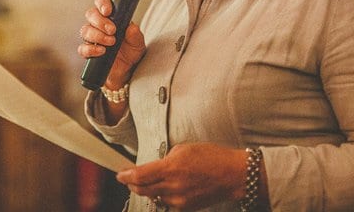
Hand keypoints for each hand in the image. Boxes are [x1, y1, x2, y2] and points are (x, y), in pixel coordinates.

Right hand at [77, 0, 145, 87]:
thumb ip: (135, 34)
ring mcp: (92, 38)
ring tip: (111, 42)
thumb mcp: (138, 42)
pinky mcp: (88, 52)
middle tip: (112, 30)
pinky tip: (102, 51)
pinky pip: (82, 48)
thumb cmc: (131, 51)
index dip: (102, 3)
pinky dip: (91, 49)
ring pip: (85, 30)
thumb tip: (131, 28)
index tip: (108, 11)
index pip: (101, 3)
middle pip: (90, 14)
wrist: (127, 70)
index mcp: (111, 16)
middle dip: (100, 21)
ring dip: (98, 35)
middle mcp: (99, 25)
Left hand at [116, 143, 249, 210]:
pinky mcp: (186, 207)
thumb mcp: (184, 149)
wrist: (233, 176)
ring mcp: (179, 200)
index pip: (139, 176)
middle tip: (128, 178)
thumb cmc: (212, 158)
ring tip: (151, 180)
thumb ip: (166, 159)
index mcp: (170, 168)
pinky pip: (167, 202)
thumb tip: (155, 166)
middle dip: (132, 184)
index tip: (120, 174)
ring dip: (148, 189)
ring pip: (154, 196)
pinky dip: (163, 194)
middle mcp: (172, 187)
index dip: (126, 176)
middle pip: (142, 190)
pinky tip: (168, 186)